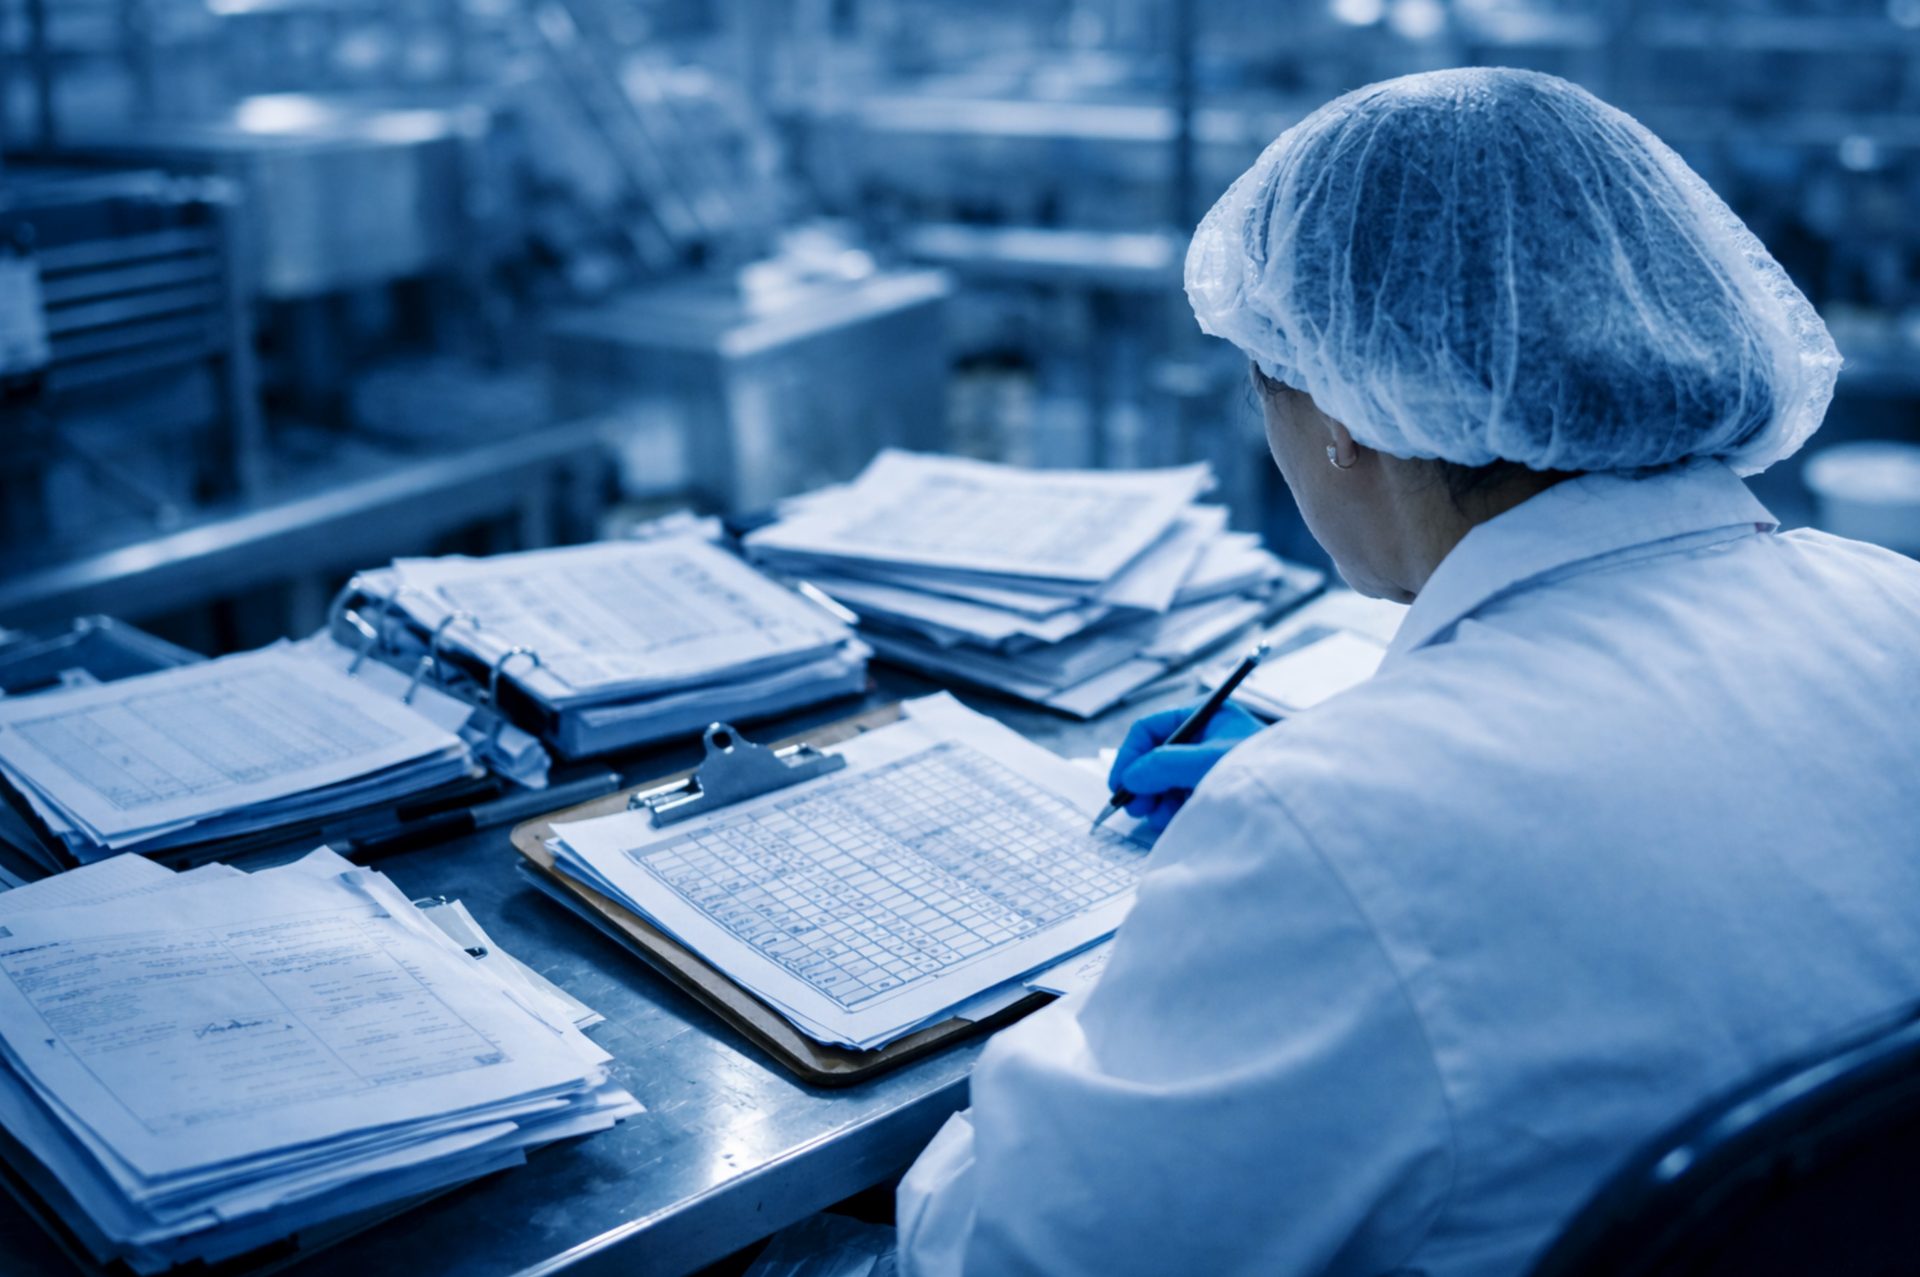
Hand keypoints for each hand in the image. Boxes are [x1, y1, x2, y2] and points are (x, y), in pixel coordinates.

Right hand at [1105, 700, 1263, 832]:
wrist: (1302, 806)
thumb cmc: (1263, 774)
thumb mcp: (1208, 763)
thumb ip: (1164, 765)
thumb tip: (1130, 777)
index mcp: (1206, 717)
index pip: (1150, 728)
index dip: (1129, 755)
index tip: (1120, 784)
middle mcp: (1205, 738)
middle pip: (1152, 756)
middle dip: (1141, 782)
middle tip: (1135, 808)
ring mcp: (1207, 766)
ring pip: (1163, 781)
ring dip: (1156, 800)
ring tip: (1161, 816)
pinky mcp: (1212, 792)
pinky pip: (1178, 799)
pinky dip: (1171, 810)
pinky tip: (1178, 820)